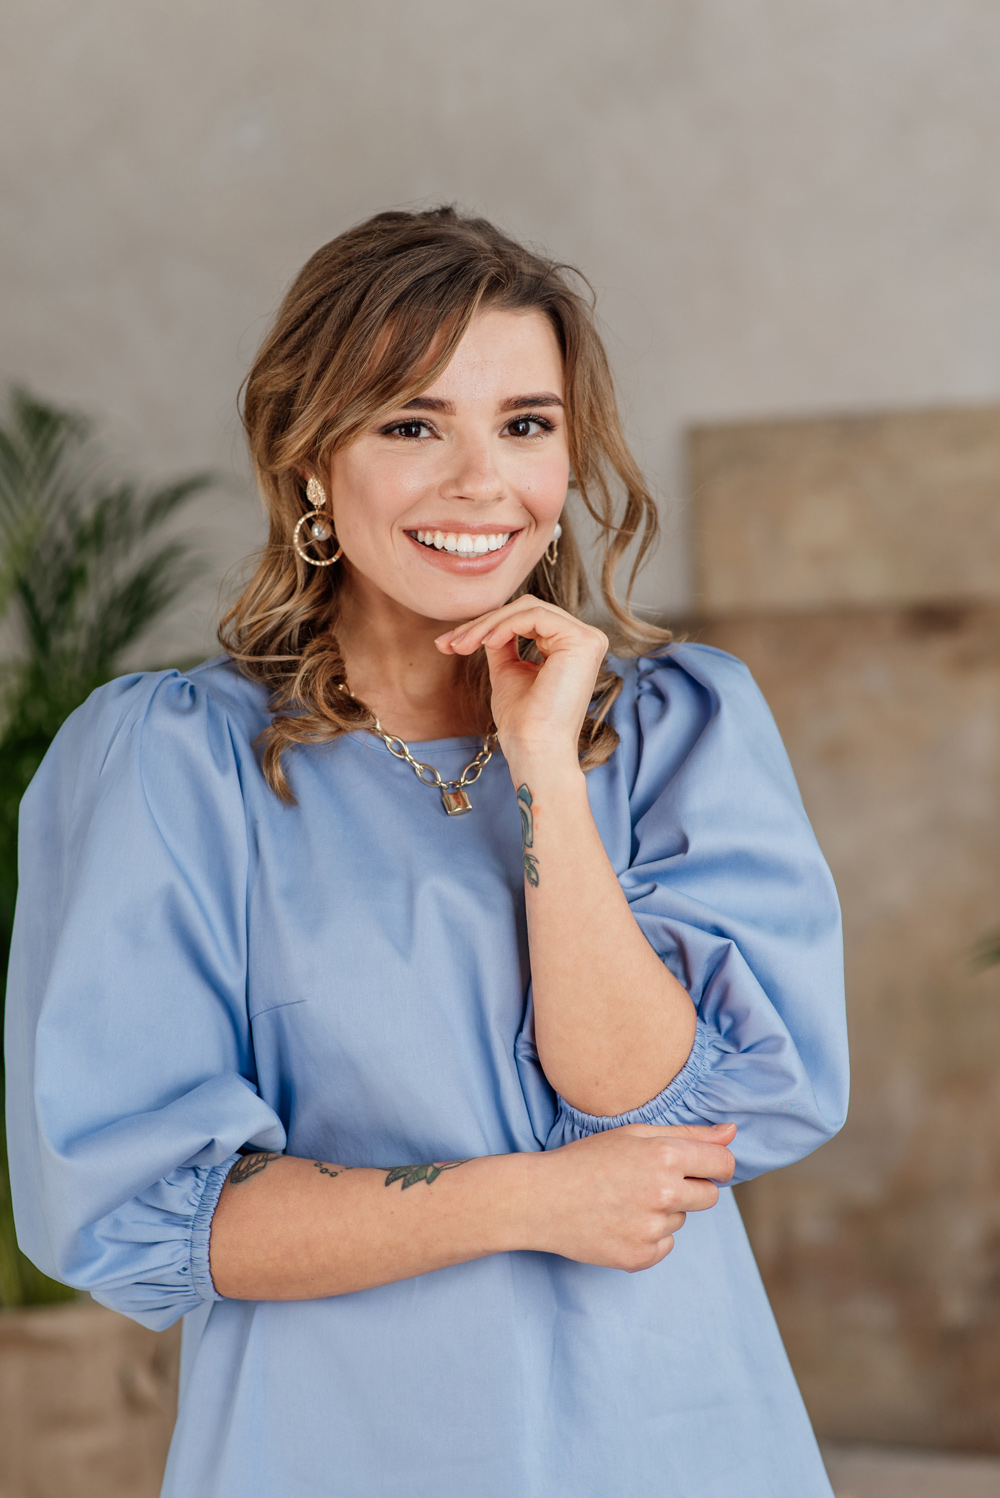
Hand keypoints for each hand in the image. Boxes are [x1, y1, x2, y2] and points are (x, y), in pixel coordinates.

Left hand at [435, 596, 607, 766]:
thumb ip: (503, 643)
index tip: (450, 644)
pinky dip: (505, 625)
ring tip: (463, 645)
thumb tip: (485, 624)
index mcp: (569, 647)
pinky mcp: (583, 641)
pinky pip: (534, 615)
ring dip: (488, 625)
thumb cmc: (523, 721)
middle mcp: (584, 639)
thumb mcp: (508, 671)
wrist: (534, 748)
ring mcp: (587, 639)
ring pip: (527, 608)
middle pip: (525, 609)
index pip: (525, 619)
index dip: (485, 626)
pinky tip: (487, 643)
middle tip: (450, 643)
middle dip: (482, 623)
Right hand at [523, 1121, 736, 1271]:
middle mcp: (663, 1194)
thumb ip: (688, 1134)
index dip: (717, 1165)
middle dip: (690, 1188)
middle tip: (651, 1181)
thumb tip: (732, 1132)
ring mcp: (651, 1229)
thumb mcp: (633, 1134)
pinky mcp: (640, 1257)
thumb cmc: (586, 1159)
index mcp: (664, 1156)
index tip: (705, 1168)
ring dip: (664, 1211)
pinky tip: (620, 1222)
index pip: (723, 1165)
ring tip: (625, 1200)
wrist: (540, 1200)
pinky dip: (649, 1236)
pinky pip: (664, 1244)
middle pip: (709, 1197)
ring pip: (682, 1220)